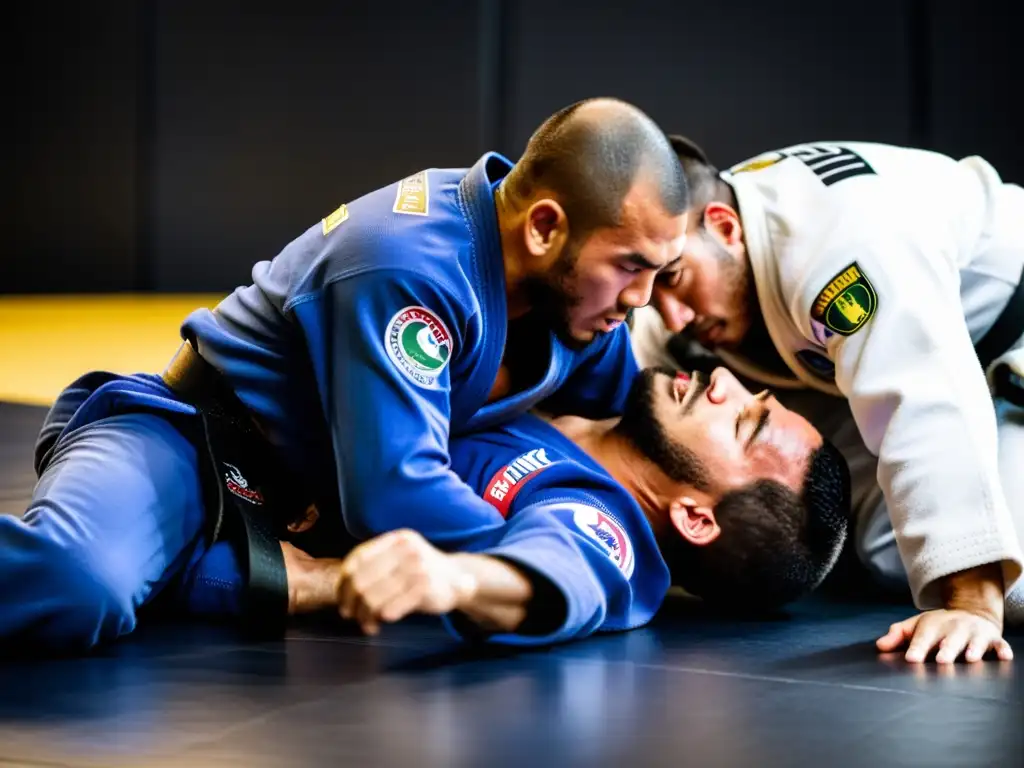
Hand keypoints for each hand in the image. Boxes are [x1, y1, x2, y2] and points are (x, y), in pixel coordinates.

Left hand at [336, 529, 477, 634]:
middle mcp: (406, 550)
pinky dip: (380, 619)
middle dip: (351, 602)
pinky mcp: (424, 588)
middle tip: (350, 615)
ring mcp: (416, 568)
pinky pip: (389, 609)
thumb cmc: (423, 572)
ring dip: (364, 615)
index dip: (344, 581)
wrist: (459, 579)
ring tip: (367, 623)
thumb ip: (376, 564)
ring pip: (372, 598)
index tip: (342, 598)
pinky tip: (381, 623)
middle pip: (361, 580)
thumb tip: (343, 588)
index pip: (357, 558)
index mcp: (397, 539)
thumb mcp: (401, 557)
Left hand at [876, 609, 1012, 662]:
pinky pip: (1000, 644)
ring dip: (973, 649)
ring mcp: (975, 633)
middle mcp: (954, 628)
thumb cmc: (938, 626)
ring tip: (970, 658)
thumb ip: (897, 636)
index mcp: (933, 626)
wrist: (970, 612)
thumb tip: (879, 646)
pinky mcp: (994, 639)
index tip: (911, 659)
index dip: (917, 648)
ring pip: (975, 641)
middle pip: (950, 640)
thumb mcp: (916, 626)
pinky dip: (1002, 650)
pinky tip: (1004, 657)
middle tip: (941, 660)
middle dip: (946, 649)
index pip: (922, 639)